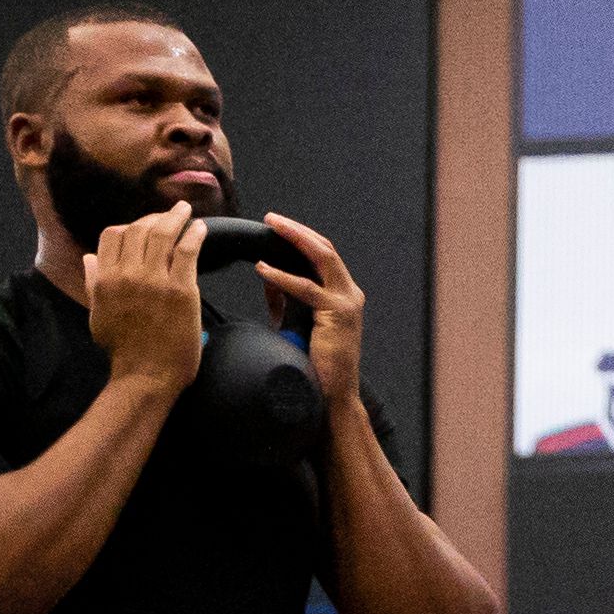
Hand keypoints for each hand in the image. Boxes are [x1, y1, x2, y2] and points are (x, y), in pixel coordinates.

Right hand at [85, 203, 207, 397]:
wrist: (146, 375)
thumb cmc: (123, 349)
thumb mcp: (98, 314)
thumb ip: (93, 283)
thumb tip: (88, 258)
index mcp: (104, 278)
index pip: (112, 235)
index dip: (130, 225)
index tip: (144, 225)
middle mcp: (127, 274)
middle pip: (138, 229)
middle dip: (154, 217)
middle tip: (170, 215)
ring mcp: (154, 280)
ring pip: (162, 234)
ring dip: (176, 217)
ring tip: (186, 210)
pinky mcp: (181, 290)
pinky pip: (187, 251)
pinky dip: (194, 234)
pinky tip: (200, 228)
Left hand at [256, 212, 365, 411]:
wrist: (333, 394)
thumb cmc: (316, 363)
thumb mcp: (297, 322)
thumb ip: (286, 299)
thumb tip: (268, 276)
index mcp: (343, 294)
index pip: (322, 255)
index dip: (300, 238)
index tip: (276, 226)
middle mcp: (350, 293)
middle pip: (324, 249)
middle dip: (296, 231)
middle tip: (270, 218)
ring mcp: (347, 302)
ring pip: (321, 258)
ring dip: (293, 240)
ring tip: (269, 229)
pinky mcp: (338, 314)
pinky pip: (306, 289)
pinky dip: (282, 277)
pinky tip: (263, 269)